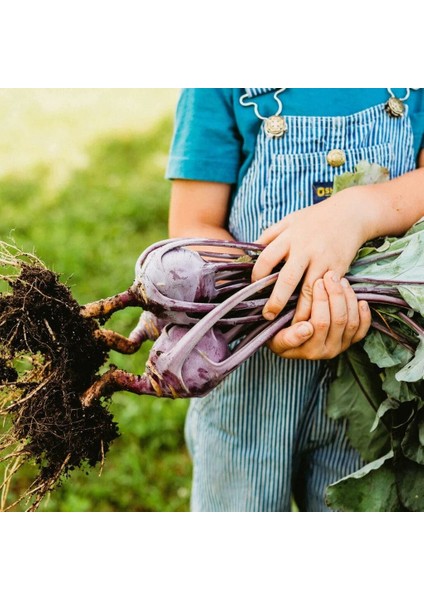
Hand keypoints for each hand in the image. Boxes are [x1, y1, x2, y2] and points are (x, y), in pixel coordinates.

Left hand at [252, 189, 371, 322]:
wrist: (351, 212)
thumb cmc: (315, 218)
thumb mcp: (290, 220)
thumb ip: (270, 235)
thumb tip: (250, 253)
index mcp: (289, 236)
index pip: (267, 259)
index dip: (257, 275)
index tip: (253, 288)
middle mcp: (305, 249)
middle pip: (287, 279)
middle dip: (277, 300)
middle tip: (268, 316)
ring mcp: (323, 259)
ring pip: (309, 291)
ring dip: (300, 310)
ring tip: (291, 326)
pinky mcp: (338, 268)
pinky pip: (326, 291)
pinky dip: (320, 305)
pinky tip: (313, 316)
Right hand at [267, 271, 370, 359]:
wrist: (288, 342)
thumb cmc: (278, 336)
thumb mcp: (276, 339)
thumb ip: (289, 338)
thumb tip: (307, 328)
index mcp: (310, 350)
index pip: (320, 324)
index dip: (321, 302)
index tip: (317, 283)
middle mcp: (328, 351)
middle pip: (338, 320)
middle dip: (334, 294)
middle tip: (328, 276)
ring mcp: (341, 346)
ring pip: (351, 321)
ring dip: (347, 299)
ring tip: (339, 280)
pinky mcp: (350, 342)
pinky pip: (362, 329)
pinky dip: (364, 314)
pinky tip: (360, 300)